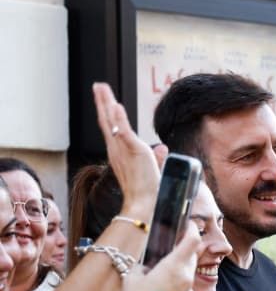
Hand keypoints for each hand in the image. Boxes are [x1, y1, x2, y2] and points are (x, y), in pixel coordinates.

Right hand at [92, 83, 158, 216]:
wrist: (146, 205)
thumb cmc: (149, 192)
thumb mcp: (154, 169)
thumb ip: (157, 157)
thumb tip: (162, 147)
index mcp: (121, 155)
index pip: (112, 130)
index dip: (108, 114)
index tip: (106, 100)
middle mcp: (117, 151)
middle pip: (107, 122)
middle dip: (102, 102)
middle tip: (98, 86)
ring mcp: (123, 151)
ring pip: (111, 122)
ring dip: (106, 103)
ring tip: (101, 87)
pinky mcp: (134, 151)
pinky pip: (123, 131)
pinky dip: (119, 118)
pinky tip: (115, 104)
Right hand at [118, 227, 200, 290]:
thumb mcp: (132, 278)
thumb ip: (143, 266)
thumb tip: (148, 265)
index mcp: (174, 267)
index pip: (192, 241)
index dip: (192, 231)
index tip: (190, 226)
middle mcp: (187, 280)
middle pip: (191, 260)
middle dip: (183, 254)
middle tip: (170, 254)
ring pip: (187, 280)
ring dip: (178, 277)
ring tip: (159, 285)